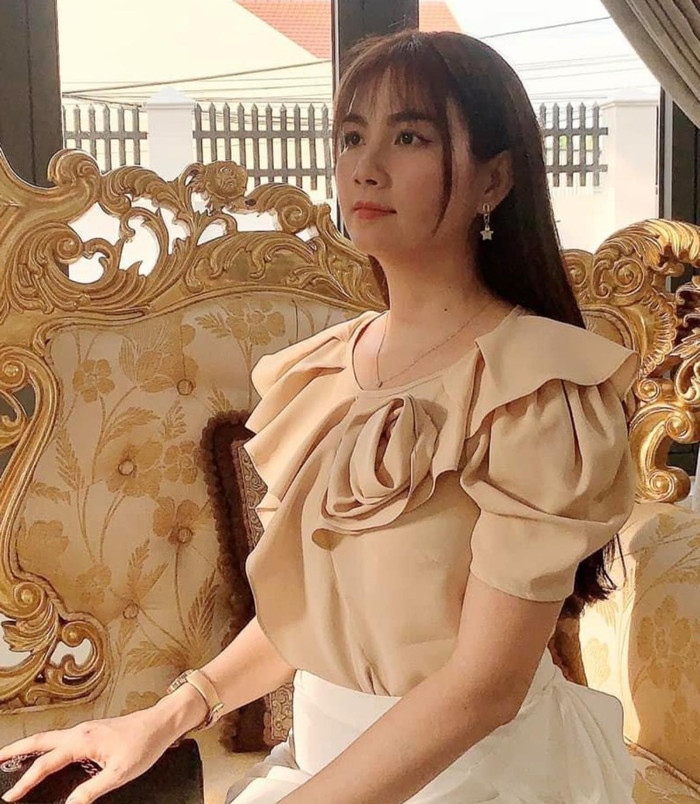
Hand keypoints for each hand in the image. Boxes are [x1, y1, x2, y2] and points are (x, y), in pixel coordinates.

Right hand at [0, 707, 176, 803]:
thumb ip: (92, 790)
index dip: (25, 782)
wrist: (161, 723)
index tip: (9, 798)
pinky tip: (47, 756)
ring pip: (49, 738)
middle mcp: (80, 732)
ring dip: (29, 747)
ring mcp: (86, 730)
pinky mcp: (92, 733)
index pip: (46, 764)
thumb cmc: (145, 744)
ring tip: (12, 758)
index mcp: (83, 740)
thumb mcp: (119, 773)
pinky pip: (62, 739)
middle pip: (40, 741)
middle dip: (15, 751)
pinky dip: (46, 747)